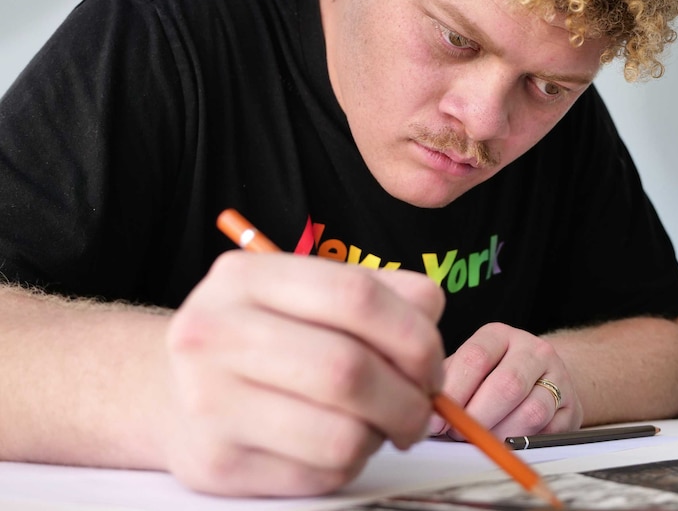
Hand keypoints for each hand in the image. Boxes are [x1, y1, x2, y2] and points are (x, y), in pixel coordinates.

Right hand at [163, 251, 444, 496]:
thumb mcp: (308, 293)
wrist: (172, 389)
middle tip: (421, 407)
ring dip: (381, 436)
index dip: (415, 335)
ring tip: (376, 424)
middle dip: (409, 399)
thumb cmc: (262, 337)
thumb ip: (380, 293)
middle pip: (348, 370)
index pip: (356, 295)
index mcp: (247, 276)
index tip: (432, 364)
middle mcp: (214, 332)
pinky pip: (320, 474)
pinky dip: (349, 464)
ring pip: (341, 435)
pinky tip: (334, 443)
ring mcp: (207, 401)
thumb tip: (430, 320)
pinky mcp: (215, 463)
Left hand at [429, 323, 582, 439]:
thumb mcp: (469, 368)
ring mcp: (558, 376)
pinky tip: (508, 441)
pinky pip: (549, 432)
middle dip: (477, 418)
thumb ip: (449, 384)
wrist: (542, 376)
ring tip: (483, 439)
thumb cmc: (493, 375)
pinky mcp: (572, 406)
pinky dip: (525, 442)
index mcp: (499, 336)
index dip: (453, 392)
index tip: (436, 419)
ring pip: (531, 412)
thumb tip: (427, 413)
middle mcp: (533, 350)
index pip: (475, 358)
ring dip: (501, 434)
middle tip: (460, 433)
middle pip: (506, 386)